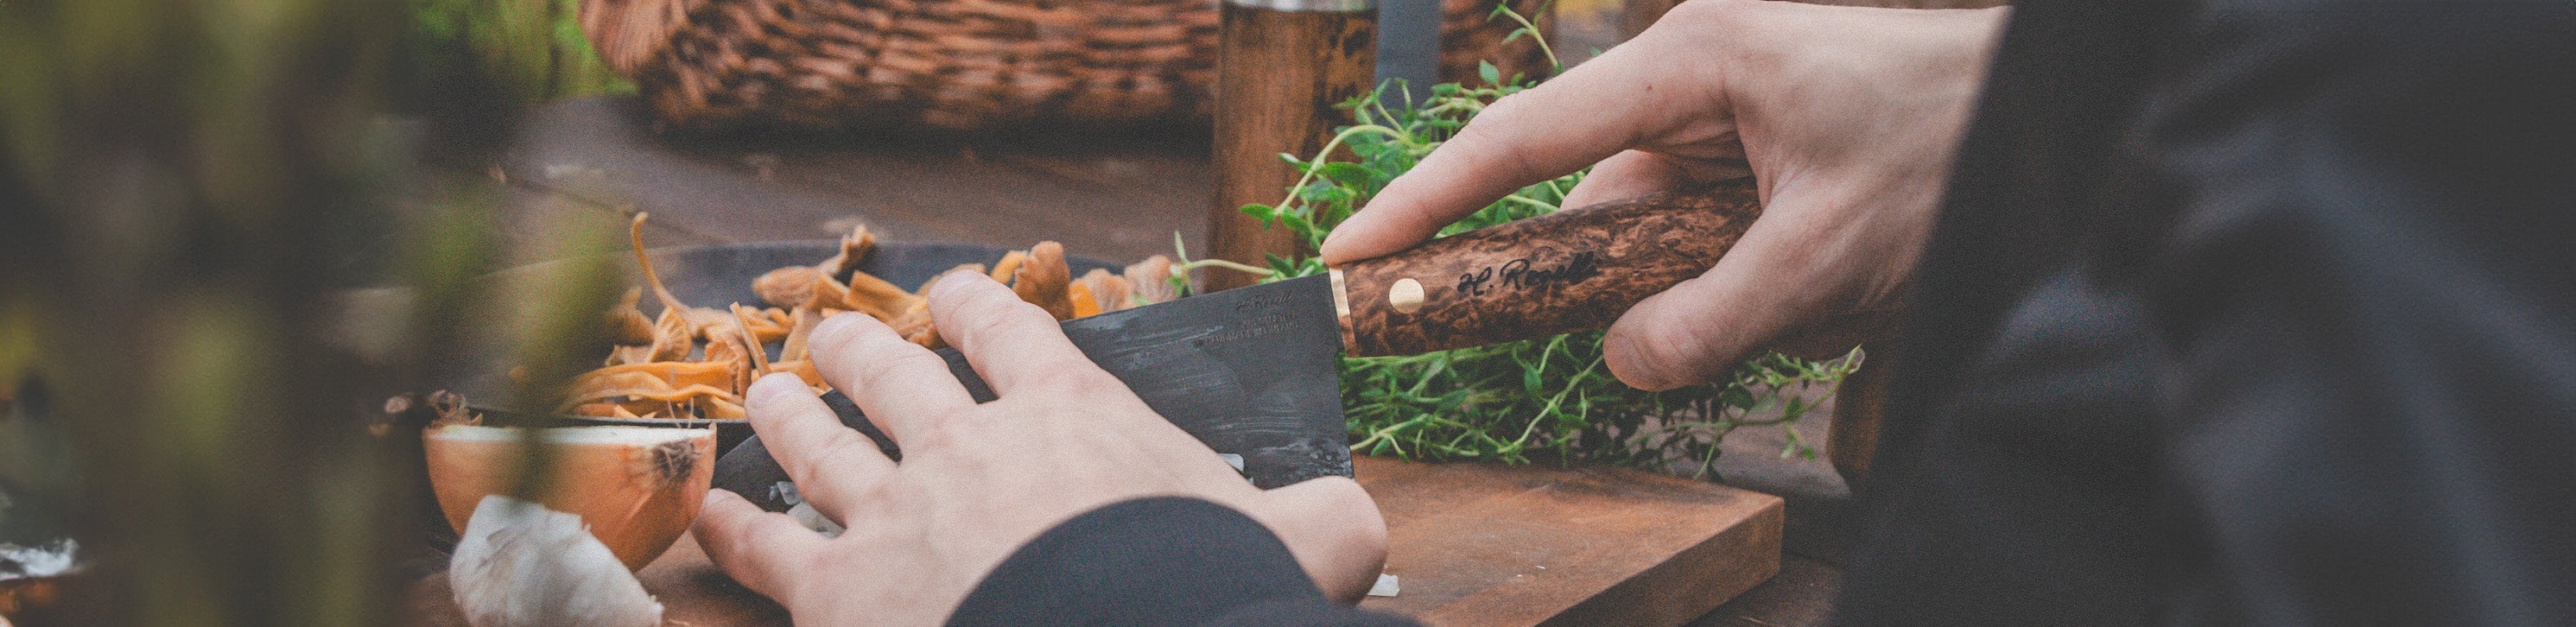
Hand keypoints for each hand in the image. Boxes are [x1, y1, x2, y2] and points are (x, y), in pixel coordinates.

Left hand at [693, 274, 1388, 623]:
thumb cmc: (1209, 595)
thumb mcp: (1310, 543)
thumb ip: (1325, 520)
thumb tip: (1358, 521)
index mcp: (1072, 416)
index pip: (1009, 330)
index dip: (975, 304)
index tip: (955, 297)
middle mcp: (967, 446)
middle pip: (892, 371)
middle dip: (860, 346)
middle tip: (837, 335)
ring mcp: (892, 515)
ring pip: (814, 440)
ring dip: (787, 410)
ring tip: (768, 394)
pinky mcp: (839, 594)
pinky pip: (764, 550)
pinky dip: (730, 529)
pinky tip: (708, 516)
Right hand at [1319, 0, 2006, 389]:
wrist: (2049, 111)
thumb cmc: (1955, 139)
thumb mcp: (1833, 248)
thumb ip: (1716, 315)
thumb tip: (1620, 362)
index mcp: (1691, 58)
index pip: (1522, 140)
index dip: (1426, 200)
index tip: (1350, 252)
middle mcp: (1690, 79)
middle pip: (1589, 203)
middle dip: (1628, 279)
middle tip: (1681, 315)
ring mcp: (1721, 119)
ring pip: (1653, 237)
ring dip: (1715, 289)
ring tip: (1820, 286)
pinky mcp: (1751, 157)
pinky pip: (1704, 242)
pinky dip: (1749, 285)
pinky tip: (1830, 284)